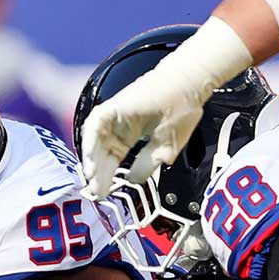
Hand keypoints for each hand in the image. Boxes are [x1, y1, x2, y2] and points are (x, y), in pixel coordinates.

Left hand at [79, 68, 207, 197]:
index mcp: (131, 137)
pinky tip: (91, 159)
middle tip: (96, 193)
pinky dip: (90, 142)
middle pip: (103, 155)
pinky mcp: (113, 107)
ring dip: (92, 161)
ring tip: (93, 180)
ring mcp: (115, 117)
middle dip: (99, 175)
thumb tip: (133, 181)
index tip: (106, 195)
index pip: (114, 163)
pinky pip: (95, 125)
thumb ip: (147, 165)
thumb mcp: (166, 148)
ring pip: (96, 142)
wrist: (188, 84)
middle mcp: (120, 128)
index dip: (109, 179)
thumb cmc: (181, 110)